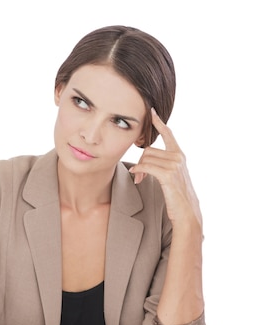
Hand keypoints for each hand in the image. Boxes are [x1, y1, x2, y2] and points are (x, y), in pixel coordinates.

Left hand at [130, 108, 201, 227]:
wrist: (187, 213)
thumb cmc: (177, 196)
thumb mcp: (172, 175)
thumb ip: (164, 163)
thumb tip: (146, 157)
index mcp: (179, 155)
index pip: (168, 134)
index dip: (158, 122)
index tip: (151, 111)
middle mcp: (178, 157)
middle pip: (148, 150)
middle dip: (140, 161)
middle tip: (138, 175)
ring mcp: (174, 165)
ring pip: (146, 157)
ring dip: (138, 168)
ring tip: (139, 179)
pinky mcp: (168, 174)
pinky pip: (146, 166)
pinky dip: (138, 170)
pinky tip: (137, 177)